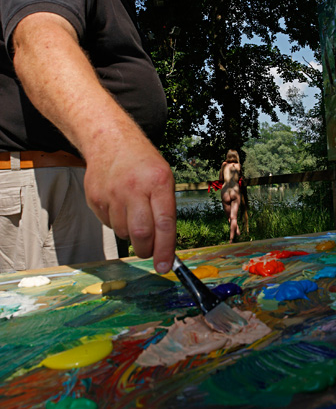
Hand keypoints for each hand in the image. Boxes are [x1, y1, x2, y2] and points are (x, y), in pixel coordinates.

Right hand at [83, 134, 175, 273]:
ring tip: (133, 215)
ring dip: (131, 234)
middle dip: (147, 250)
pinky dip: (117, 223)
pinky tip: (119, 206)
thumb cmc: (142, 163)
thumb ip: (165, 208)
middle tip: (149, 251)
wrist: (110, 141)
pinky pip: (108, 224)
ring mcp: (112, 193)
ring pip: (123, 232)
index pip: (164, 223)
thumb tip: (166, 245)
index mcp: (158, 182)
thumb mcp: (164, 177)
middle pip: (141, 234)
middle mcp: (134, 188)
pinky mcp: (95, 198)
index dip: (165, 249)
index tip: (165, 267)